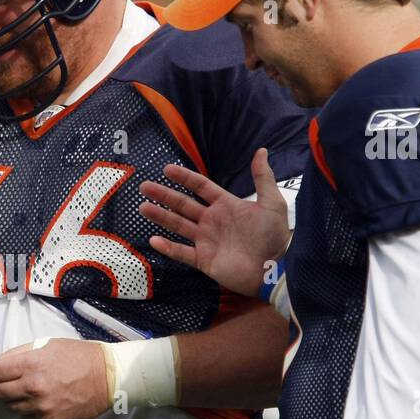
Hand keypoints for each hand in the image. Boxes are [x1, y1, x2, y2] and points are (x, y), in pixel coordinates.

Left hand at [0, 338, 108, 418]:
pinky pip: (26, 417)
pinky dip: (25, 409)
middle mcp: (33, 387)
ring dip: (9, 398)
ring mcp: (41, 406)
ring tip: (20, 389)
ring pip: (10, 406)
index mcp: (31, 365)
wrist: (108, 377)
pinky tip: (35, 399)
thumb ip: (20, 354)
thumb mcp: (47, 344)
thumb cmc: (78, 356)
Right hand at [139, 148, 289, 296]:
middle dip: (164, 196)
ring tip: (143, 207)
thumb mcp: (271, 203)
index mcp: (226, 205)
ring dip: (160, 216)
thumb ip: (263, 178)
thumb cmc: (275, 236)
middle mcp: (212, 221)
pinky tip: (154, 240)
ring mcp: (206, 241)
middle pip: (183, 205)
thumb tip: (262, 151)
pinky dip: (168, 248)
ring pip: (178, 226)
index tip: (167, 169)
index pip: (201, 187)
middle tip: (145, 186)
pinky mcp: (204, 260)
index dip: (185, 178)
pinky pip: (182, 253)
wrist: (276, 267)